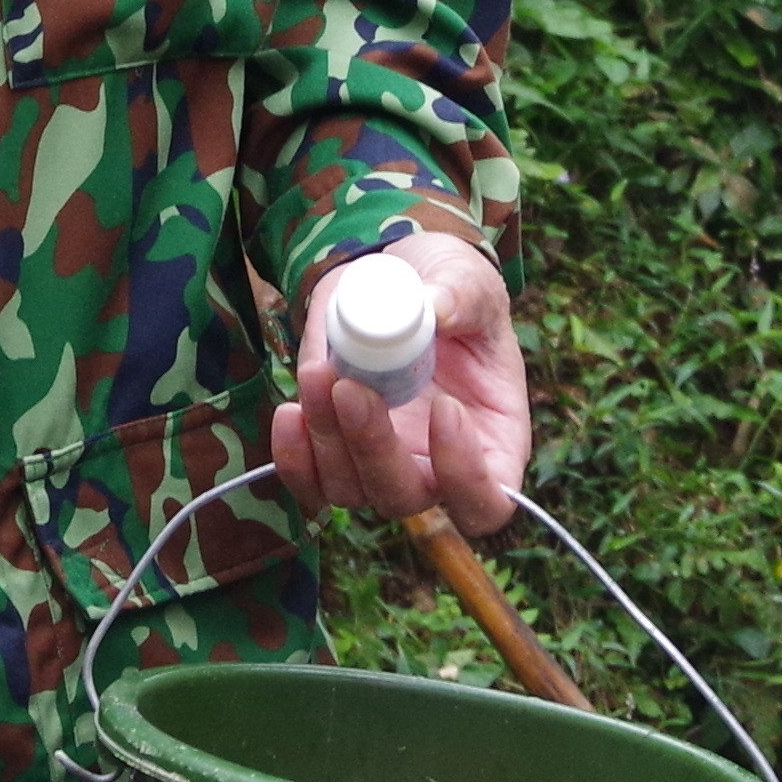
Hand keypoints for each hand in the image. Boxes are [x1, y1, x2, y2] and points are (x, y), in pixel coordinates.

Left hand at [269, 220, 529, 534]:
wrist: (395, 280)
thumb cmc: (449, 288)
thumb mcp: (469, 280)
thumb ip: (462, 295)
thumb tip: (437, 308)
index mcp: (491, 441)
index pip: (487, 501)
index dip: (465, 477)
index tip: (445, 407)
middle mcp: (436, 466)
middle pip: (406, 498)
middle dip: (373, 449)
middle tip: (350, 387)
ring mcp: (380, 463)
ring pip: (350, 489)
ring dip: (326, 438)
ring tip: (316, 372)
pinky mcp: (333, 450)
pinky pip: (309, 481)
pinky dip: (294, 457)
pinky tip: (290, 413)